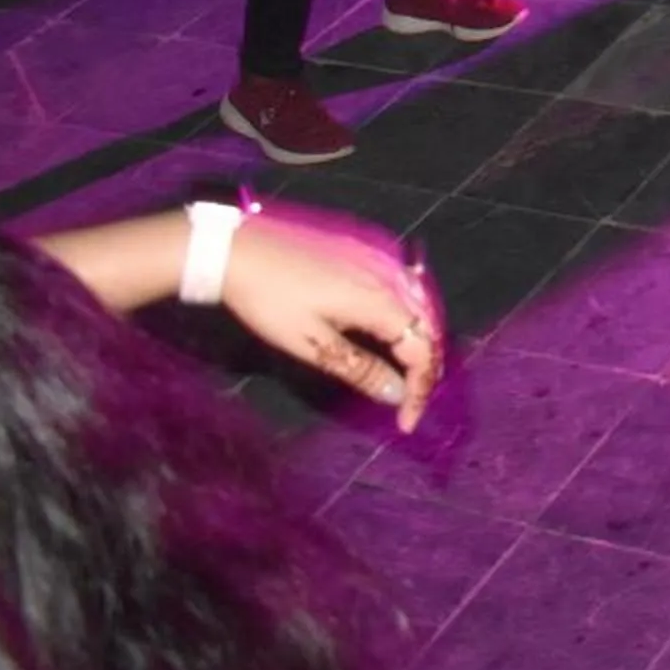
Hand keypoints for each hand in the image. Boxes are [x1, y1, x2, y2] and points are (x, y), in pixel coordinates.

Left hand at [221, 208, 447, 433]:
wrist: (240, 247)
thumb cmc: (270, 300)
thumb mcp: (310, 343)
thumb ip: (359, 367)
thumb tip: (395, 394)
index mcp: (381, 301)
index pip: (421, 351)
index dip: (419, 389)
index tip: (405, 421)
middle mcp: (392, 275)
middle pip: (429, 326)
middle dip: (426, 368)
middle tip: (410, 401)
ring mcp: (383, 258)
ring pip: (422, 303)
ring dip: (422, 340)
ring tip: (408, 372)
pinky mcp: (369, 250)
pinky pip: (407, 285)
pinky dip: (411, 314)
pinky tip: (396, 327)